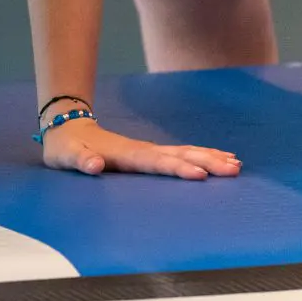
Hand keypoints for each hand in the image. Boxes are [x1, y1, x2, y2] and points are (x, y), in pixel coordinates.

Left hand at [41, 118, 241, 179]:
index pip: (156, 162)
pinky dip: (202, 154)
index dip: (178, 168)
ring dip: (210, 157)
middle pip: (180, 155)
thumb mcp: (65, 155)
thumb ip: (81, 160)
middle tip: (233, 169)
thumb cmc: (66, 147)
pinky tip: (220, 158)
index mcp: (126, 154)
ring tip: (235, 165)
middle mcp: (142, 150)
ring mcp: (149, 149)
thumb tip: (94, 165)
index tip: (200, 175)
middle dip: (206, 162)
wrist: (68, 125)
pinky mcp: (151, 152)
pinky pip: (182, 152)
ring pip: (185, 152)